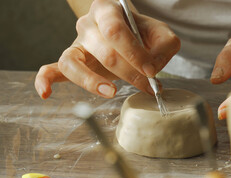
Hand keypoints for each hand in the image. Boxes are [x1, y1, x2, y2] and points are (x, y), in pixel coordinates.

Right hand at [35, 0, 179, 98]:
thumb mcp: (160, 33)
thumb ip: (164, 45)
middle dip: (129, 73)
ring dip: (92, 81)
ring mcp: (76, 44)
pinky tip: (45, 93)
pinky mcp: (71, 61)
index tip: (152, 70)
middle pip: (103, 52)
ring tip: (110, 92)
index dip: (134, 53)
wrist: (126, 32)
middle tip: (147, 85)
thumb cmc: (141, 33)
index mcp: (107, 11)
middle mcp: (87, 25)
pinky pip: (53, 69)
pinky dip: (45, 80)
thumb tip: (152, 68)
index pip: (116, 31)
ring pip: (74, 63)